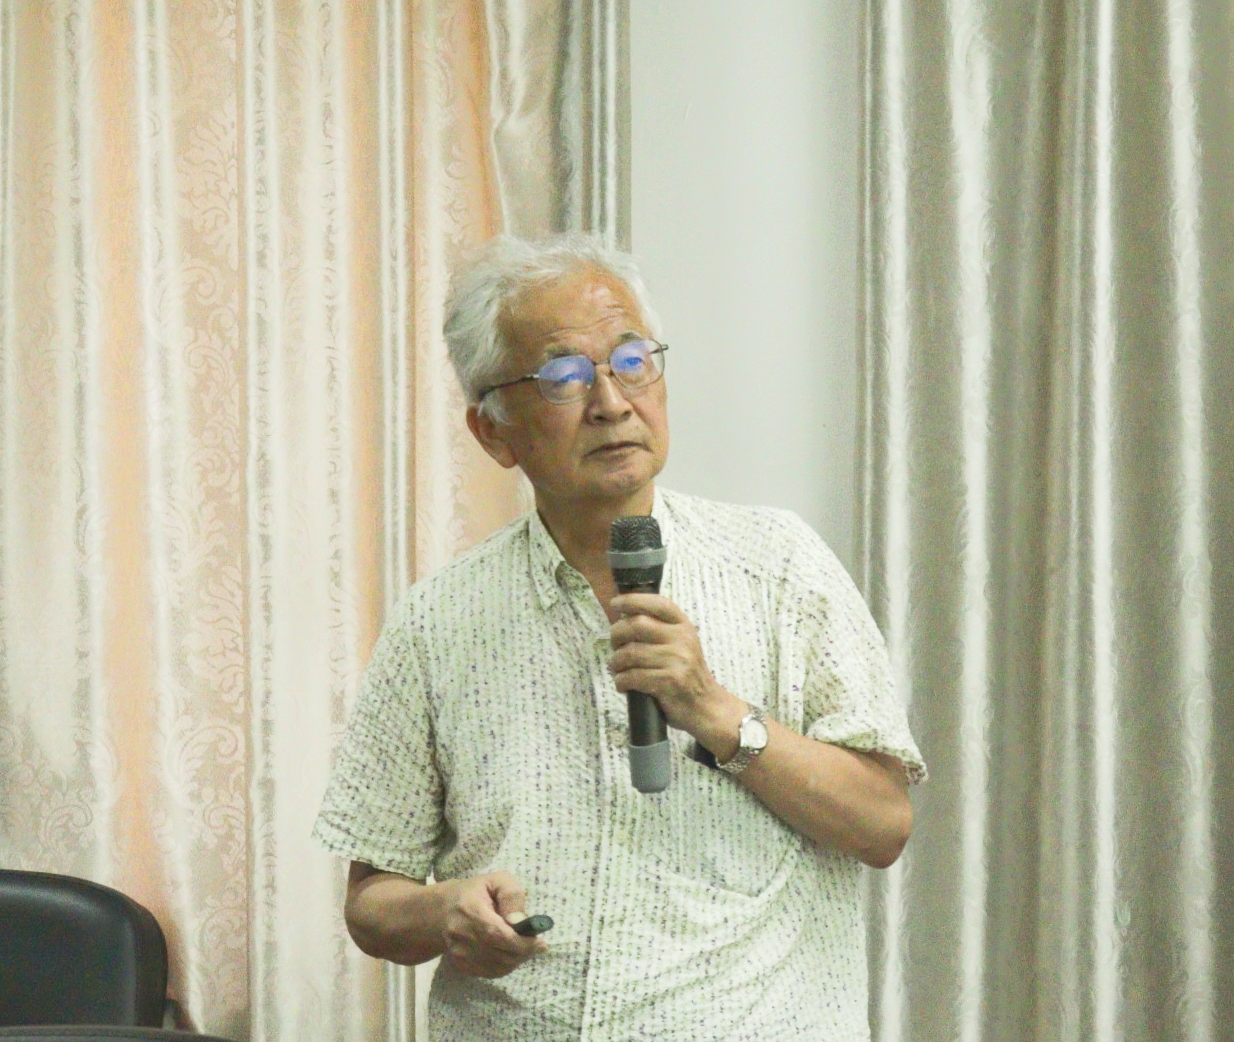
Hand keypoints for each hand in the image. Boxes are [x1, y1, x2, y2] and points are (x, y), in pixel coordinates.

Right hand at [440, 872, 547, 977]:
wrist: (443, 910)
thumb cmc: (475, 892)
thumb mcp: (497, 881)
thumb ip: (511, 895)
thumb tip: (519, 921)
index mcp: (470, 911)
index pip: (497, 934)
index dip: (522, 943)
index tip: (541, 943)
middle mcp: (461, 936)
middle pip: (501, 954)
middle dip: (524, 951)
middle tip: (536, 943)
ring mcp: (459, 954)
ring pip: (498, 967)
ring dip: (517, 959)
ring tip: (523, 945)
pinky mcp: (461, 965)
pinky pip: (491, 972)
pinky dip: (506, 965)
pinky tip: (509, 952)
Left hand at [608, 593, 739, 737]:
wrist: (706, 705)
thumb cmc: (686, 673)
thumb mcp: (681, 644)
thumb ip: (659, 630)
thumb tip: (623, 619)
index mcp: (684, 625)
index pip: (658, 603)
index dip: (633, 600)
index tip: (615, 604)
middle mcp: (682, 638)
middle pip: (637, 625)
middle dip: (617, 635)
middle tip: (613, 646)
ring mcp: (677, 660)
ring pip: (631, 653)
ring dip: (616, 662)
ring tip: (616, 669)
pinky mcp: (670, 681)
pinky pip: (633, 676)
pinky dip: (621, 681)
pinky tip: (623, 685)